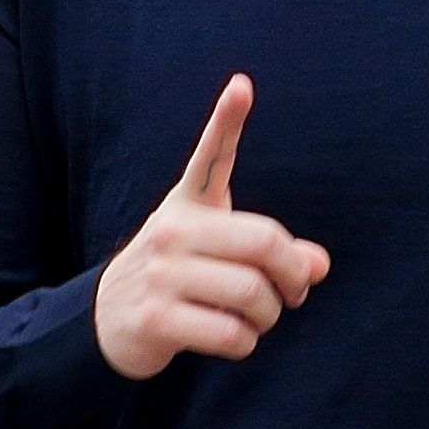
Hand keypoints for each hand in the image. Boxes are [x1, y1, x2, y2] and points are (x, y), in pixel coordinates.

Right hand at [93, 74, 329, 380]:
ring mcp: (160, 274)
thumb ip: (273, 255)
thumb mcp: (219, 253)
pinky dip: (246, 342)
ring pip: (253, 294)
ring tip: (256, 318)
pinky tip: (234, 338)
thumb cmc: (179, 277)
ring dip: (269, 316)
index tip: (241, 86)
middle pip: (265, 245)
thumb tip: (318, 266)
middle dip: (294, 277)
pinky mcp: (155, 319)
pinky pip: (230, 332)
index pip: (211, 157)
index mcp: (189, 205)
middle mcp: (171, 231)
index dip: (226, 120)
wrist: (109, 320)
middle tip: (296, 292)